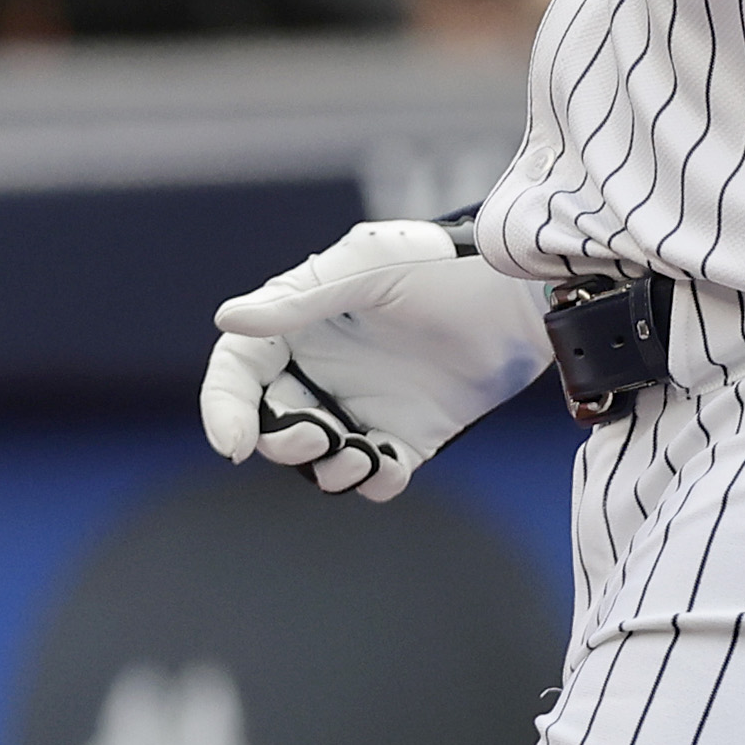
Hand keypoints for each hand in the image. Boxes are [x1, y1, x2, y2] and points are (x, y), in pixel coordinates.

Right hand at [198, 217, 552, 502]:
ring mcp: (364, 404)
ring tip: (361, 455)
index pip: (239, 370)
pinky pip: (373, 475)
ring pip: (317, 458)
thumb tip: (227, 319)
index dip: (224, 408)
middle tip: (318, 435)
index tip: (233, 446)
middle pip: (271, 422)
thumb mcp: (366, 269)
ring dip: (326, 468)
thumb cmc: (442, 265)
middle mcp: (324, 367)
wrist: (521, 296)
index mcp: (300, 322)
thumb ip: (298, 301)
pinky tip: (391, 463)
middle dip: (281, 442)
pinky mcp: (406, 436)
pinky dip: (373, 480)